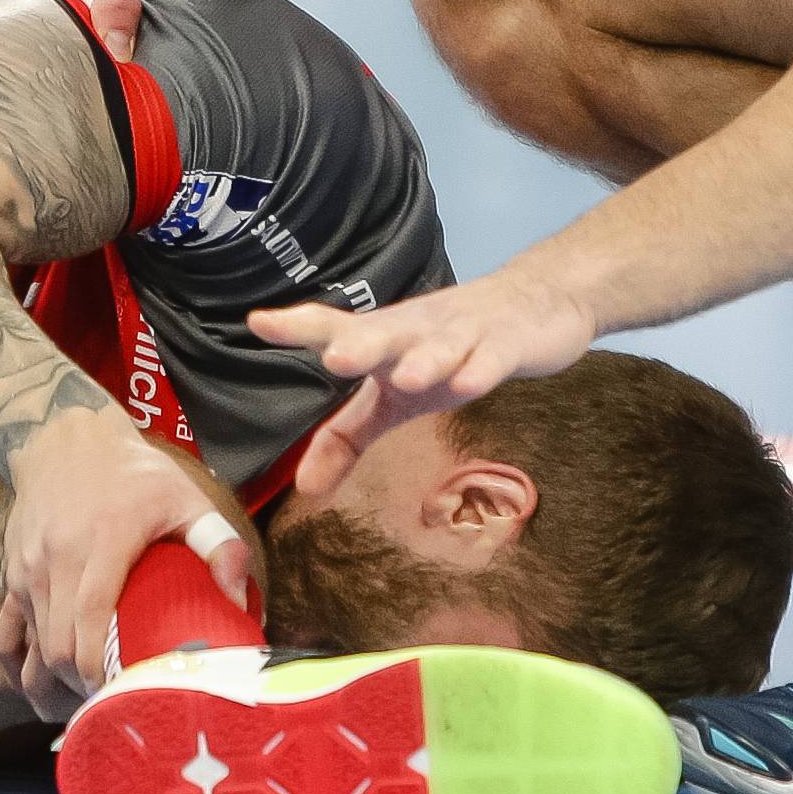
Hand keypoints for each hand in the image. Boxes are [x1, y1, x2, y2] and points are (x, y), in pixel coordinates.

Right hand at [0, 404, 252, 703]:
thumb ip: (218, 544)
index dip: (99, 669)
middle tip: (112, 705)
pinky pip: (7, 634)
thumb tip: (239, 599)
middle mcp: (58, 556)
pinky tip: (46, 685)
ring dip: (55, 682)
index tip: (122, 695)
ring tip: (87, 703)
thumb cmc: (134, 474)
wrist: (65, 438)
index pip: (90, 621)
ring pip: (32, 646)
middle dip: (80, 686)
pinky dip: (25, 666)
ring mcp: (28, 565)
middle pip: (57, 645)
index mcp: (104, 540)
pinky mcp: (13, 571)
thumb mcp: (185, 497)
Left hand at [251, 269, 596, 497]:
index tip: (259, 322)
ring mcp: (465, 333)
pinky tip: (470, 382)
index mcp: (385, 338)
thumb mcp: (396, 398)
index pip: (337, 328)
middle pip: (387, 332)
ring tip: (405, 378)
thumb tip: (303, 489)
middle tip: (336, 357)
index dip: (300, 326)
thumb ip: (348, 437)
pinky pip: (493, 358)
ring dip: (424, 360)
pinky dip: (481, 369)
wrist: (532, 304)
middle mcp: (418, 329)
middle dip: (363, 343)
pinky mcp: (506, 344)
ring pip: (442, 345)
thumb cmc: (449, 350)